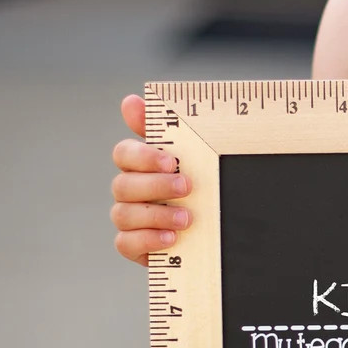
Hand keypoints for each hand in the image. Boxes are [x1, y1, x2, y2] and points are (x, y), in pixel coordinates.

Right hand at [110, 94, 191, 265]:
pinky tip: (172, 239)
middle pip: (122, 184)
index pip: (124, 153)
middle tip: (187, 187)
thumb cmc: (204, 187)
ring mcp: (131, 219)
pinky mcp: (136, 246)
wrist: (226, 232)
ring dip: (155, 215)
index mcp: (142, 166)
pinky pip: (125, 243)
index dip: (142, 156)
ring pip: (122, 214)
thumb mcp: (196, 158)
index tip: (170, 160)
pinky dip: (147, 240)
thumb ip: (168, 130)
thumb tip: (130, 101)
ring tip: (186, 219)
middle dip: (155, 185)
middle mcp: (131, 191)